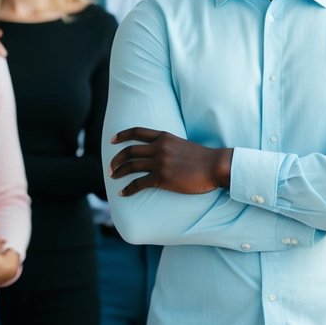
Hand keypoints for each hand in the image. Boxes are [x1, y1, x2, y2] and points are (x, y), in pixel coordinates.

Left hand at [109, 127, 231, 197]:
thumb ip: (169, 146)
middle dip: (116, 159)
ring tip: (113, 177)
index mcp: (164, 137)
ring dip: (119, 172)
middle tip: (111, 167)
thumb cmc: (203, 158)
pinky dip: (128, 189)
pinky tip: (123, 193)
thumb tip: (159, 153)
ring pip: (131, 166)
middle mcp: (159, 148)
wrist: (215, 166)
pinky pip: (138, 183)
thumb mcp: (182, 144)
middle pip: (129, 151)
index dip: (122, 135)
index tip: (112, 140)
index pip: (137, 131)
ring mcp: (160, 162)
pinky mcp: (162, 178)